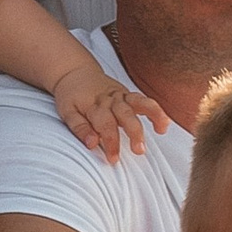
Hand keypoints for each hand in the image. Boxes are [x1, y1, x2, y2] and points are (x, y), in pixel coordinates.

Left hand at [53, 61, 169, 159]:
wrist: (74, 72)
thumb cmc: (71, 96)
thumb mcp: (67, 112)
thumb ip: (79, 128)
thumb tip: (92, 144)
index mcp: (94, 105)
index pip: (105, 124)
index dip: (111, 142)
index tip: (113, 159)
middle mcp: (110, 99)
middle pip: (125, 114)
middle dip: (134, 132)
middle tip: (139, 150)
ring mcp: (120, 95)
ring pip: (139, 102)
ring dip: (153, 114)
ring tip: (162, 128)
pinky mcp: (127, 94)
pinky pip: (144, 100)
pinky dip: (156, 110)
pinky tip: (164, 124)